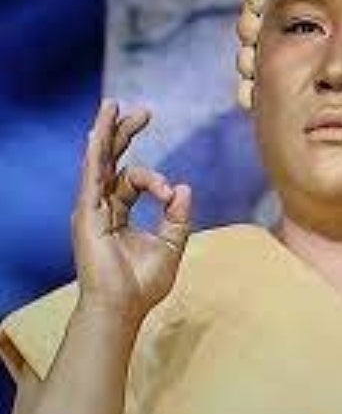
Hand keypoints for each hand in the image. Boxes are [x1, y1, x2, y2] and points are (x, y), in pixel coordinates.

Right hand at [72, 100, 191, 328]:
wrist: (124, 308)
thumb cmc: (144, 283)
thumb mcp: (171, 245)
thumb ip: (178, 216)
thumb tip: (184, 186)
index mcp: (118, 212)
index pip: (133, 179)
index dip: (157, 181)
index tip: (171, 194)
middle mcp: (102, 206)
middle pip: (112, 161)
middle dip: (125, 133)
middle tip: (144, 110)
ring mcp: (91, 210)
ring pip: (98, 163)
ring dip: (106, 133)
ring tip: (113, 105)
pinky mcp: (86, 216)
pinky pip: (91, 179)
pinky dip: (94, 156)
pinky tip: (97, 134)